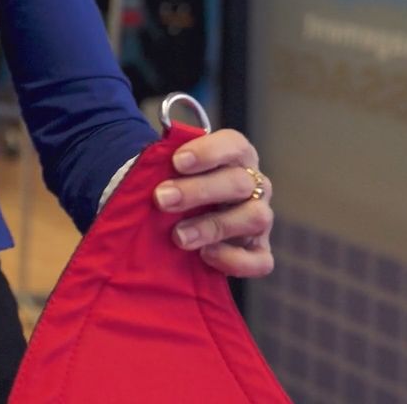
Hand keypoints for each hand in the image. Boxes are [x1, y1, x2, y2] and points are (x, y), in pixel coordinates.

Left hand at [152, 128, 273, 277]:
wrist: (180, 222)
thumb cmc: (176, 187)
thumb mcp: (169, 172)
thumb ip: (162, 166)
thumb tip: (145, 168)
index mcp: (235, 157)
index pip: (234, 145)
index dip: (207, 152)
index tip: (176, 162)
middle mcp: (255, 186)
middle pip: (240, 183)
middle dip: (198, 191)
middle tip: (162, 200)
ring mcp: (259, 220)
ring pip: (255, 218)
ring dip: (213, 226)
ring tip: (179, 236)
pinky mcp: (259, 252)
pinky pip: (260, 260)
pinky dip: (234, 260)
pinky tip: (205, 255)